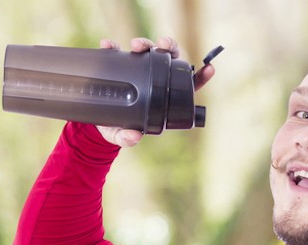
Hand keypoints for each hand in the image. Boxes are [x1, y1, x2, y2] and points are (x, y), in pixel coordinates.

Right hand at [96, 36, 215, 147]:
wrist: (97, 123)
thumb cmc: (117, 129)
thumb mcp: (121, 136)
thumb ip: (128, 139)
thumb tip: (134, 136)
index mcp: (165, 97)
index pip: (188, 85)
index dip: (200, 76)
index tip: (210, 69)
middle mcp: (156, 79)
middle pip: (170, 58)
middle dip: (170, 47)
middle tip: (162, 45)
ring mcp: (139, 70)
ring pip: (149, 50)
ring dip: (145, 43)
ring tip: (136, 46)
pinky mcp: (120, 64)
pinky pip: (118, 51)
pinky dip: (113, 47)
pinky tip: (108, 45)